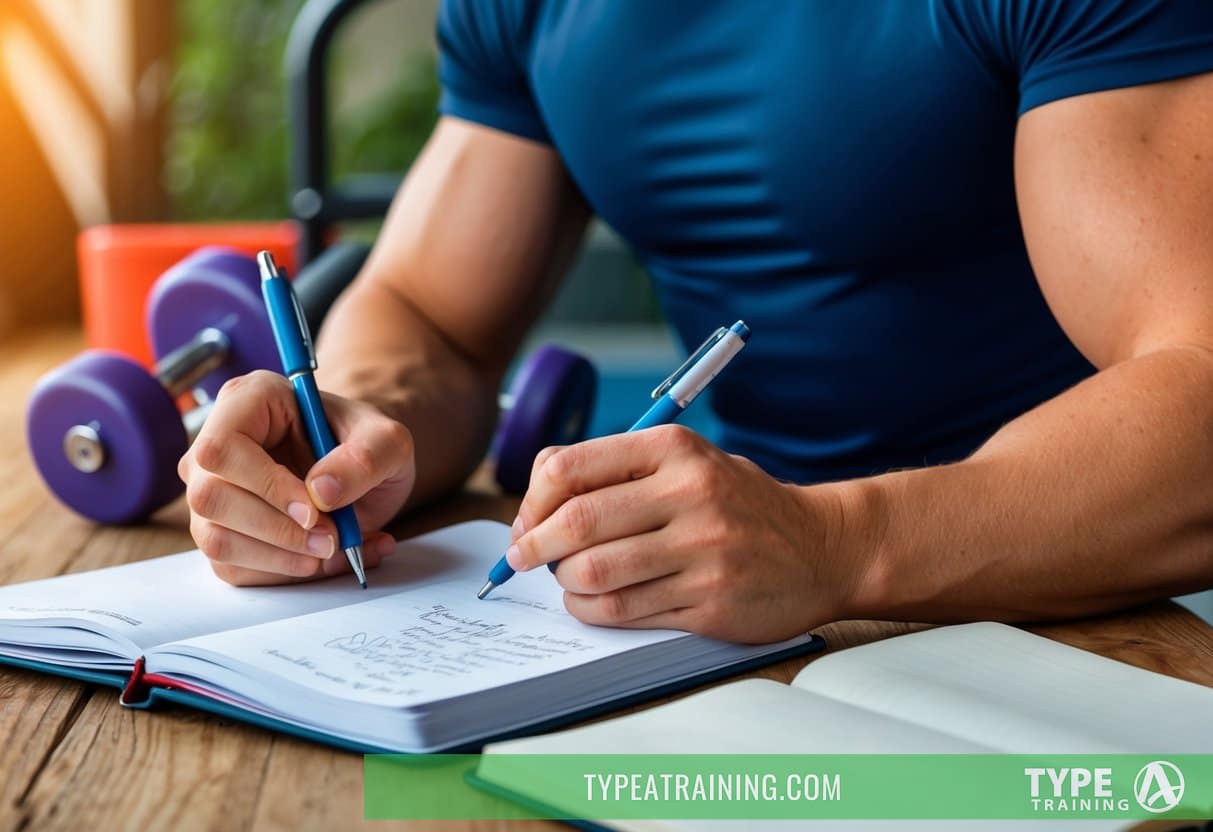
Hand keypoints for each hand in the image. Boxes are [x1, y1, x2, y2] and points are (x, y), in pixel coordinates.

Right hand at [178, 370, 413, 584]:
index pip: (222, 447)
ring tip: (333, 549)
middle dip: (277, 530)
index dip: (264, 485)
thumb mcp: (389, 443)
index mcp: (249, 400)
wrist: (362, 474)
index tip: (313, 511)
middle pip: (211, 498)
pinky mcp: (219, 529)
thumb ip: (366, 458)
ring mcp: (211, 489)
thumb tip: (321, 493)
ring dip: (280, 557)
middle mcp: (216, 443)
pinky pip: (232, 567)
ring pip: (216, 539)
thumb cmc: (366, 446)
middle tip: (332, 538)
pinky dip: (282, 572)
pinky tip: (324, 560)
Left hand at [506, 425, 859, 642]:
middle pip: (576, 523)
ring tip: (570, 579)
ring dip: (565, 582)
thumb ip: (619, 472)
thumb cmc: (738, 502)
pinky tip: (595, 602)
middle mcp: (689, 494)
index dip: (531, 502)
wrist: (823, 547)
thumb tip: (536, 507)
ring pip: (594, 573)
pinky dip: (592, 610)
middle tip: (524, 558)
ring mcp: (702, 551)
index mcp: (674, 448)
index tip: (525, 523)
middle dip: (534, 547)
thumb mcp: (687, 461)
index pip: (568, 468)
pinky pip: (624, 611)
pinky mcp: (710, 601)